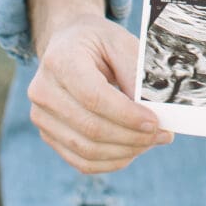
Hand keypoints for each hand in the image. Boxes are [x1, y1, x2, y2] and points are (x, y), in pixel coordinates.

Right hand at [26, 0, 172, 174]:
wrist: (67, 43)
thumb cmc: (98, 43)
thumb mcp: (121, 43)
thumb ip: (135, 73)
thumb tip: (153, 110)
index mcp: (61, 61)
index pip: (94, 98)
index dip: (127, 115)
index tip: (155, 122)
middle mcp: (43, 91)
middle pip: (91, 128)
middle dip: (133, 137)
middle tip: (163, 134)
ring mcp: (42, 116)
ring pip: (87, 150)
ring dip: (126, 151)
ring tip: (151, 141)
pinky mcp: (48, 135)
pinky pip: (81, 162)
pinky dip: (111, 162)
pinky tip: (132, 150)